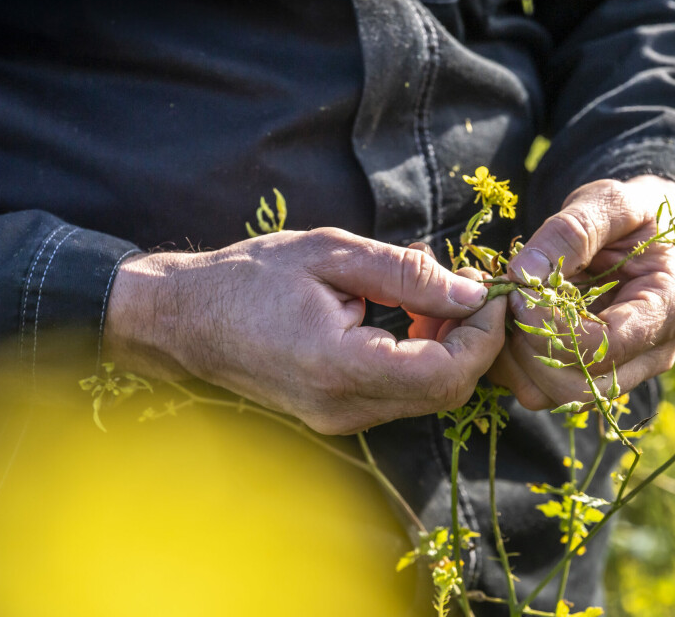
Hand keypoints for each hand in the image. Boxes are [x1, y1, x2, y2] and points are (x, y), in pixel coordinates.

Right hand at [103, 228, 506, 433]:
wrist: (185, 319)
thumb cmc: (251, 276)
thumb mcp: (332, 255)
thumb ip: (406, 274)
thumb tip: (471, 292)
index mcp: (340, 366)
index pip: (445, 372)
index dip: (482, 335)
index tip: (489, 291)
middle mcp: (343, 407)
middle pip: (446, 392)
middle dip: (474, 341)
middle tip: (469, 289)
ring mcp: (338, 419)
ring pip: (427, 397)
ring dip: (450, 349)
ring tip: (438, 296)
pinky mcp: (335, 416)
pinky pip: (400, 395)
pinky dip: (422, 359)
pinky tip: (411, 319)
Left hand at [487, 175, 674, 409]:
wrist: (639, 233)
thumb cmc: (631, 214)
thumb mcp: (611, 202)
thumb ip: (573, 230)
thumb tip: (524, 273)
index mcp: (668, 308)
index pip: (607, 346)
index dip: (553, 326)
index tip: (520, 293)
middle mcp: (651, 353)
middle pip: (581, 385)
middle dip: (530, 348)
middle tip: (507, 303)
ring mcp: (622, 370)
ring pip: (556, 395)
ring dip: (516, 358)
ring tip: (505, 309)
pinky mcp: (590, 374)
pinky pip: (542, 390)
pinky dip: (513, 363)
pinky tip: (509, 322)